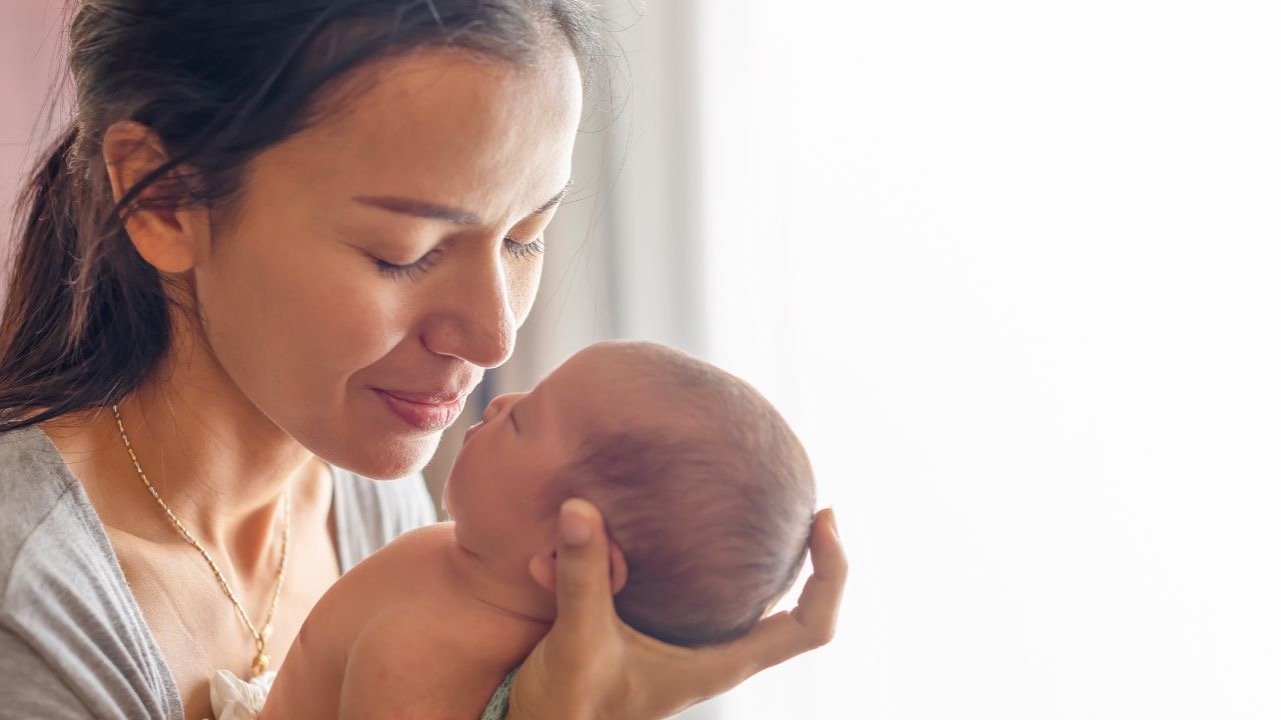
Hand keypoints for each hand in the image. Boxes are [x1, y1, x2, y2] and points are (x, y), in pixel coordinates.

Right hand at [508, 499, 846, 719]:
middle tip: (800, 499)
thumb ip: (583, 578)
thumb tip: (582, 509)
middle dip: (801, 550)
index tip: (824, 519)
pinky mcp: (658, 626)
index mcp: (720, 662)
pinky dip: (672, 547)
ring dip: (734, 546)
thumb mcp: (576, 640)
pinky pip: (682, 578)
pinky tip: (646, 520)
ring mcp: (689, 639)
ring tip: (731, 495)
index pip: (809, 627)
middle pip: (793, 604)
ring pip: (736, 588)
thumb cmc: (568, 705)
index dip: (832, 575)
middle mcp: (716, 649)